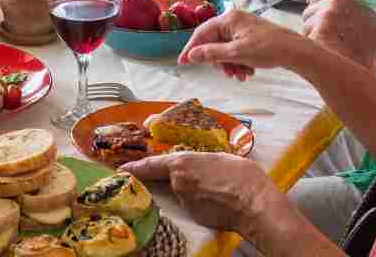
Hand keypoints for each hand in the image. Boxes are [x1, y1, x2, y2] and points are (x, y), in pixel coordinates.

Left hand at [123, 152, 282, 240]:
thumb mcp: (218, 157)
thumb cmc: (241, 174)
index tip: (121, 169)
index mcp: (181, 163)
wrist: (255, 203)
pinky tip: (219, 202)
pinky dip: (202, 204)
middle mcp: (178, 183)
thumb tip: (197, 167)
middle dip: (172, 180)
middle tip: (191, 179)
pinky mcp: (195, 217)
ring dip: (193, 192)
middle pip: (166, 181)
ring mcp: (185, 202)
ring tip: (217, 189)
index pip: (150, 165)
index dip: (135, 167)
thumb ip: (199, 161)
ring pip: (183, 195)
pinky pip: (193, 207)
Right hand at [178, 9, 307, 79]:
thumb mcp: (237, 53)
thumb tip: (191, 55)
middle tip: (227, 73)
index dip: (191, 48)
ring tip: (241, 75)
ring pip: (226, 49)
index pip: (202, 32)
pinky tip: (248, 72)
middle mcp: (234, 20)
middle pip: (214, 42)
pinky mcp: (252, 36)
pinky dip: (239, 62)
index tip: (183, 62)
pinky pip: (237, 50)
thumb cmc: (267, 49)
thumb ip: (212, 53)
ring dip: (230, 64)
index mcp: (229, 19)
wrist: (296, 52)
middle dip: (219, 61)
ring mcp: (244, 28)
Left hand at [302, 0, 375, 72]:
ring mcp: (326, 13)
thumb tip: (316, 6)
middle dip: (314, 26)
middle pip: (308, 13)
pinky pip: (309, 39)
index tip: (324, 25)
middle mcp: (333, 0)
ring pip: (306, 27)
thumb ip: (341, 8)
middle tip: (329, 40)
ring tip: (332, 47)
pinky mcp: (322, 29)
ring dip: (314, 38)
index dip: (318, 15)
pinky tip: (330, 53)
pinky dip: (315, 47)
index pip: (315, 0)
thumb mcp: (360, 12)